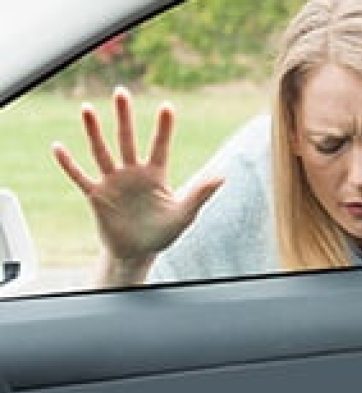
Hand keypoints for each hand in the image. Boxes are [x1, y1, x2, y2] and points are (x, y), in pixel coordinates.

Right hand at [53, 86, 222, 285]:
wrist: (138, 252)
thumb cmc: (163, 233)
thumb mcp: (184, 214)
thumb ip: (200, 194)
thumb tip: (222, 175)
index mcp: (155, 175)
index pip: (160, 147)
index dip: (164, 129)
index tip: (168, 107)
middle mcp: (132, 173)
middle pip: (128, 140)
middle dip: (125, 117)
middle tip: (122, 91)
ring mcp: (113, 182)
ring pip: (102, 152)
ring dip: (94, 132)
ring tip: (87, 108)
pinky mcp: (97, 195)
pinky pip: (80, 176)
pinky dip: (69, 164)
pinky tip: (58, 147)